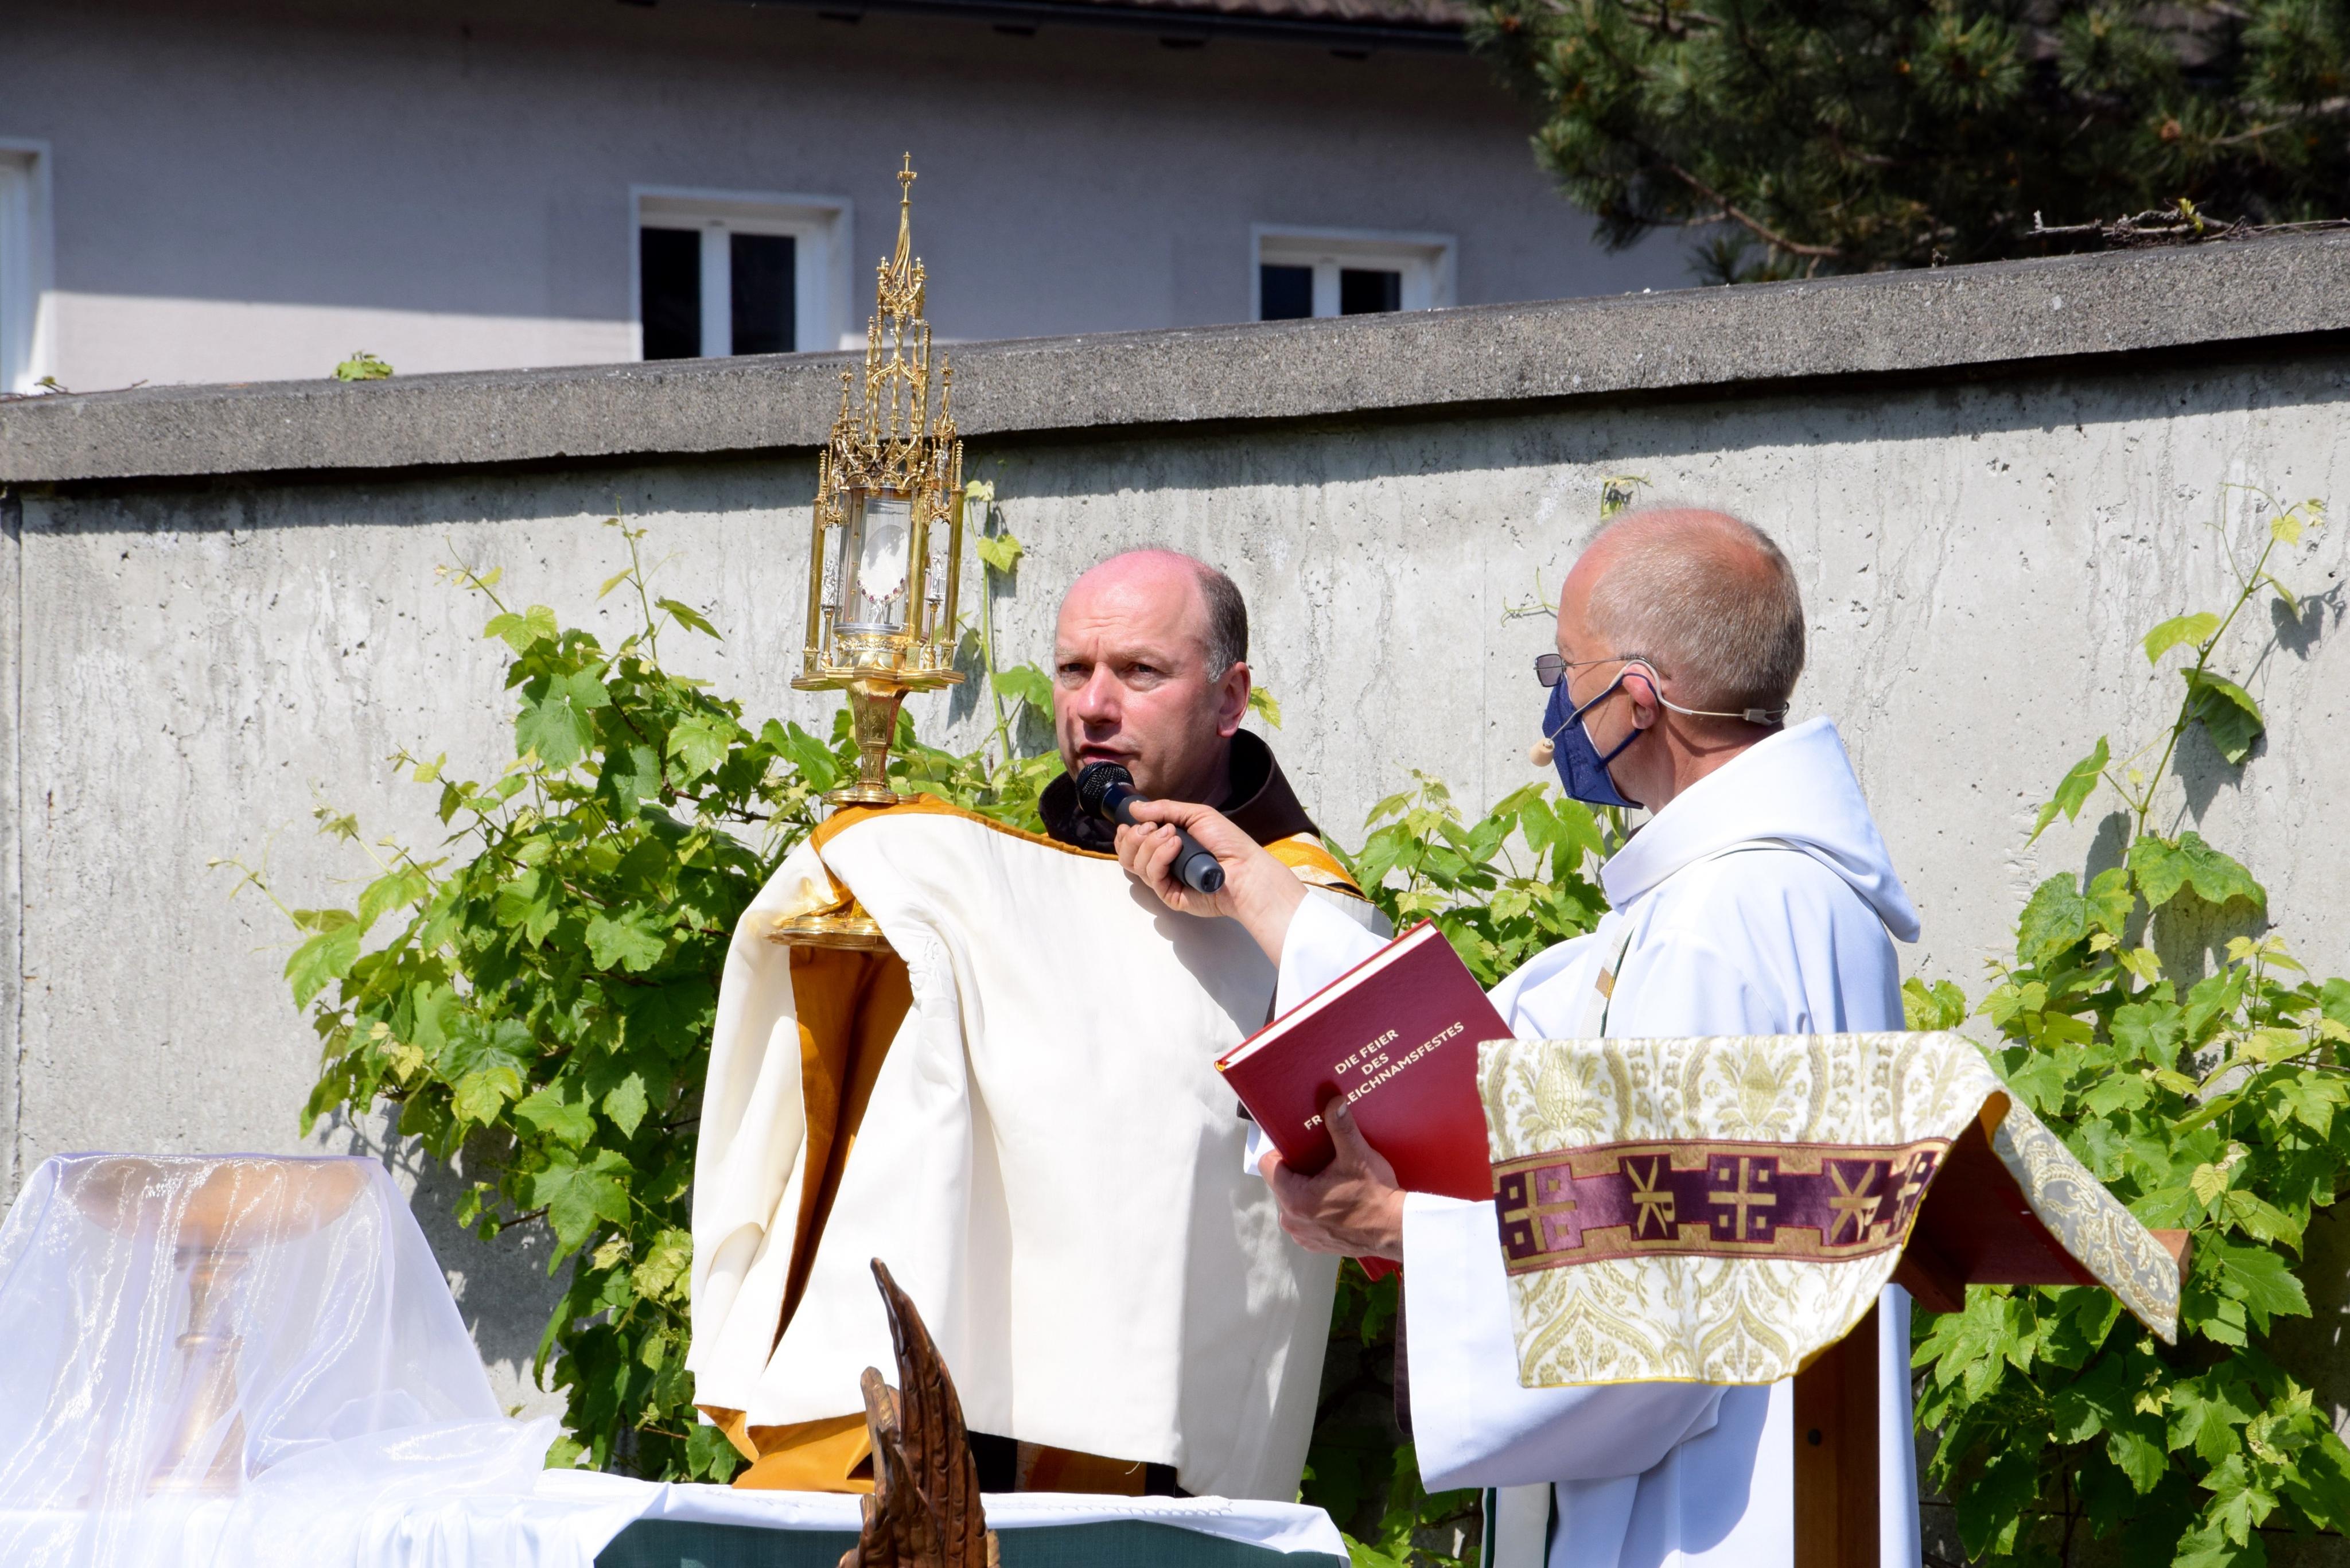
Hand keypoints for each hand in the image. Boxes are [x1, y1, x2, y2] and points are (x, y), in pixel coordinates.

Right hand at [1113, 799, 1304, 962]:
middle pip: (1126, 855)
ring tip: (1174, 836)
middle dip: (1134, 838)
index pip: (1131, 843)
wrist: (1245, 868)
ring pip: (1136, 864)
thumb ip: (1164, 809)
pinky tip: (1176, 847)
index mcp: (1164, 845)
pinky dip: (1160, 857)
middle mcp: (1161, 863)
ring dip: (1150, 844)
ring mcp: (1165, 880)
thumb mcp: (1196, 815)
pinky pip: (1152, 876)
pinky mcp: (1170, 895)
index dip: (1126, 834)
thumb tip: (1134, 808)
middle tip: (1153, 828)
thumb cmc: (1227, 842)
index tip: (1131, 823)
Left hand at [1259, 1094, 1405, 1260]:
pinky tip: (1336, 1199)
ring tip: (1331, 1180)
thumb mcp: (1357, 1156)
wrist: (1396, 1230)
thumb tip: (1334, 1103)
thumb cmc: (1375, 1196)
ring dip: (1306, 1190)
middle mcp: (1291, 1220)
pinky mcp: (1314, 1243)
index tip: (1302, 1145)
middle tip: (1322, 1160)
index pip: (1269, 1164)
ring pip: (1293, 1200)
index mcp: (1294, 1199)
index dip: (1283, 1151)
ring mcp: (1302, 1235)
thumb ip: (1341, 1127)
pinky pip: (1305, 1218)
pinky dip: (1315, 1209)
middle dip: (1298, 1170)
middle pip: (1282, 1182)